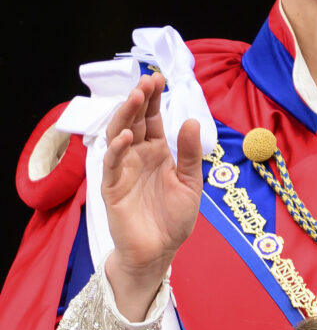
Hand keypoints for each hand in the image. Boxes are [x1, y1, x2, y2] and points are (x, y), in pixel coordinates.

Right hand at [102, 74, 202, 317]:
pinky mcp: (112, 188)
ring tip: (135, 97)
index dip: (154, 99)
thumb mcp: (191, 184)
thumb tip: (191, 121)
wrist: (159, 252)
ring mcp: (123, 170)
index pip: (153, 119)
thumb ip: (190, 154)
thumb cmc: (174, 219)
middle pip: (135, 121)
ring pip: (119, 136)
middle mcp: (138, 156)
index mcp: (157, 152)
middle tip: (147, 80)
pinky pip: (112, 164)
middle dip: (139, 100)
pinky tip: (126, 136)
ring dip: (126, 116)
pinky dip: (117, 149)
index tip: (159, 78)